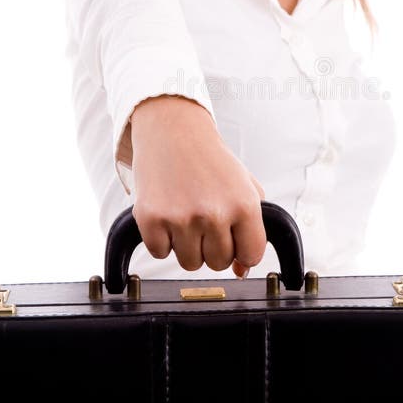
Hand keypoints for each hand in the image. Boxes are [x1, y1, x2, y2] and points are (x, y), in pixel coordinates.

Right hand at [129, 95, 265, 276]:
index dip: (242, 250)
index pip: (251, 255)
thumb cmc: (211, 160)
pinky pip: (160, 253)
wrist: (173, 130)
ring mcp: (181, 218)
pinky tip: (167, 212)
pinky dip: (162, 239)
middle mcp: (214, 213)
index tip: (234, 238)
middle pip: (219, 263)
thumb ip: (251, 230)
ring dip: (187, 245)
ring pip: (190, 263)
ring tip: (187, 214)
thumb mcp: (243, 187)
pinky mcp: (150, 219)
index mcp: (244, 204)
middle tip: (206, 218)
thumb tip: (241, 271)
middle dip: (214, 246)